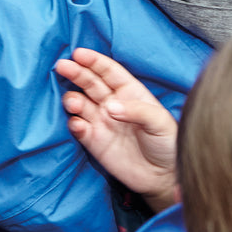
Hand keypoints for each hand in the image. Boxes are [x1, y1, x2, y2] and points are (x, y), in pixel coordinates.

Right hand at [58, 48, 179, 210]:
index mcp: (130, 92)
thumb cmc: (168, 144)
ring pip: (80, 103)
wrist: (164, 178)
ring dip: (73, 99)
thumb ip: (137, 111)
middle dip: (76, 73)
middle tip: (62, 66)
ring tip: (73, 102)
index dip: (94, 61)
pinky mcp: (94, 141)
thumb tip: (110, 107)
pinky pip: (78, 128)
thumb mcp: (160, 122)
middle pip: (90, 83)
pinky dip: (74, 124)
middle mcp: (112, 103)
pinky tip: (77, 124)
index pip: (109, 72)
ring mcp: (101, 122)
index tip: (78, 53)